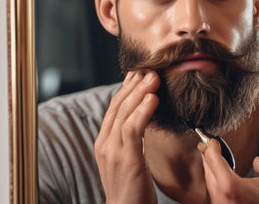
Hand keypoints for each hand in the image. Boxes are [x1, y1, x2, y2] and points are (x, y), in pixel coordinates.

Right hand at [94, 71, 159, 203]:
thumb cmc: (132, 188)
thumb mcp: (130, 159)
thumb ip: (131, 140)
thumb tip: (142, 119)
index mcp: (104, 142)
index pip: (114, 109)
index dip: (126, 89)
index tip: (138, 75)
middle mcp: (105, 143)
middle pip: (118, 106)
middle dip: (134, 86)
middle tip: (148, 70)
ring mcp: (113, 150)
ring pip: (125, 113)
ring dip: (140, 92)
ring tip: (153, 77)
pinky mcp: (125, 158)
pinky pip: (133, 128)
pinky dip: (143, 110)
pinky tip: (153, 98)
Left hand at [199, 139, 258, 203]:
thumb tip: (257, 160)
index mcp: (229, 184)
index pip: (213, 159)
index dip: (212, 147)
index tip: (212, 141)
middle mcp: (219, 194)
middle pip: (207, 169)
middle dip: (207, 155)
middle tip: (206, 145)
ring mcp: (217, 203)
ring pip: (208, 181)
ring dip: (209, 168)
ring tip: (211, 158)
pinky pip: (213, 191)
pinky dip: (213, 180)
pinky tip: (218, 177)